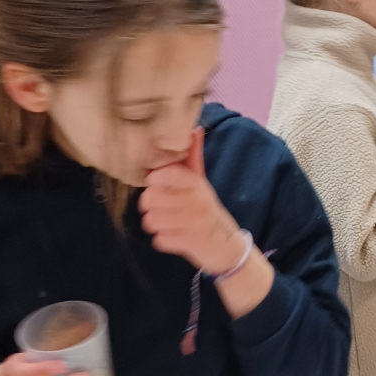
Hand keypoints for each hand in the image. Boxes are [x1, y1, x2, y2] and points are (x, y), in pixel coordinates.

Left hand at [138, 130, 245, 275]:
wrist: (226, 245)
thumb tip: (195, 129)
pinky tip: (172, 237)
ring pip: (151, 220)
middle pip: (151, 198)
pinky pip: (159, 240)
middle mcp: (196, 201)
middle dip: (149, 204)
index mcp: (196, 184)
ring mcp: (193, 224)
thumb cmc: (206, 210)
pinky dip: (162, 241)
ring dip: (154, 224)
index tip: (153, 181)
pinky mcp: (188, 243)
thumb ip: (192, 158)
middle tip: (157, 206)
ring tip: (165, 223)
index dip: (155, 177)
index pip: (169, 173)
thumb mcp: (201, 183)